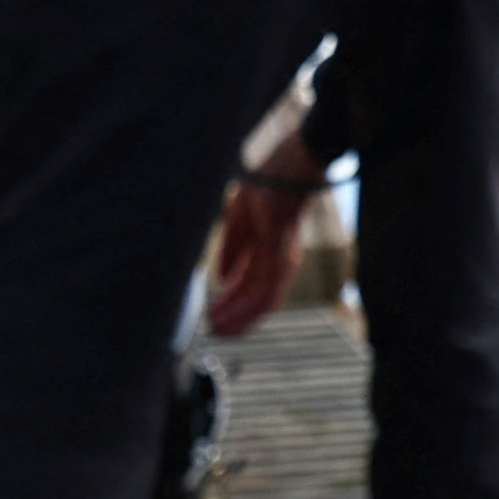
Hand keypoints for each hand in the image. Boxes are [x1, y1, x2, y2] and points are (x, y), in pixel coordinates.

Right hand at [209, 174, 312, 337]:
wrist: (284, 169)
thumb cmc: (267, 185)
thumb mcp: (240, 220)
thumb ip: (232, 249)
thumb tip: (220, 277)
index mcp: (270, 249)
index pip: (253, 284)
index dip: (234, 301)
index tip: (216, 313)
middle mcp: (279, 260)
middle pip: (258, 298)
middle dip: (235, 315)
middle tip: (214, 329)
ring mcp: (282, 262)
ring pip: (262, 303)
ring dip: (239, 317)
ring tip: (217, 329)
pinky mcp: (282, 261)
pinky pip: (265, 295)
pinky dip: (246, 309)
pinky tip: (229, 316)